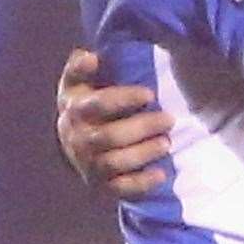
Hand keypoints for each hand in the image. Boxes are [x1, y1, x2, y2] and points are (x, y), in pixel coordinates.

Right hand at [56, 49, 172, 199]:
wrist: (74, 144)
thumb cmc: (87, 104)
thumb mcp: (79, 83)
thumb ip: (82, 67)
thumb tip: (89, 55)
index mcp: (73, 107)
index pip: (95, 104)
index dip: (121, 99)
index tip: (149, 93)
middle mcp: (76, 138)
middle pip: (108, 136)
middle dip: (142, 127)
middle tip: (170, 118)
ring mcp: (87, 163)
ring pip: (114, 162)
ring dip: (143, 153)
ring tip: (167, 142)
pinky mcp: (100, 184)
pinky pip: (119, 188)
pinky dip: (140, 184)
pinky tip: (160, 174)